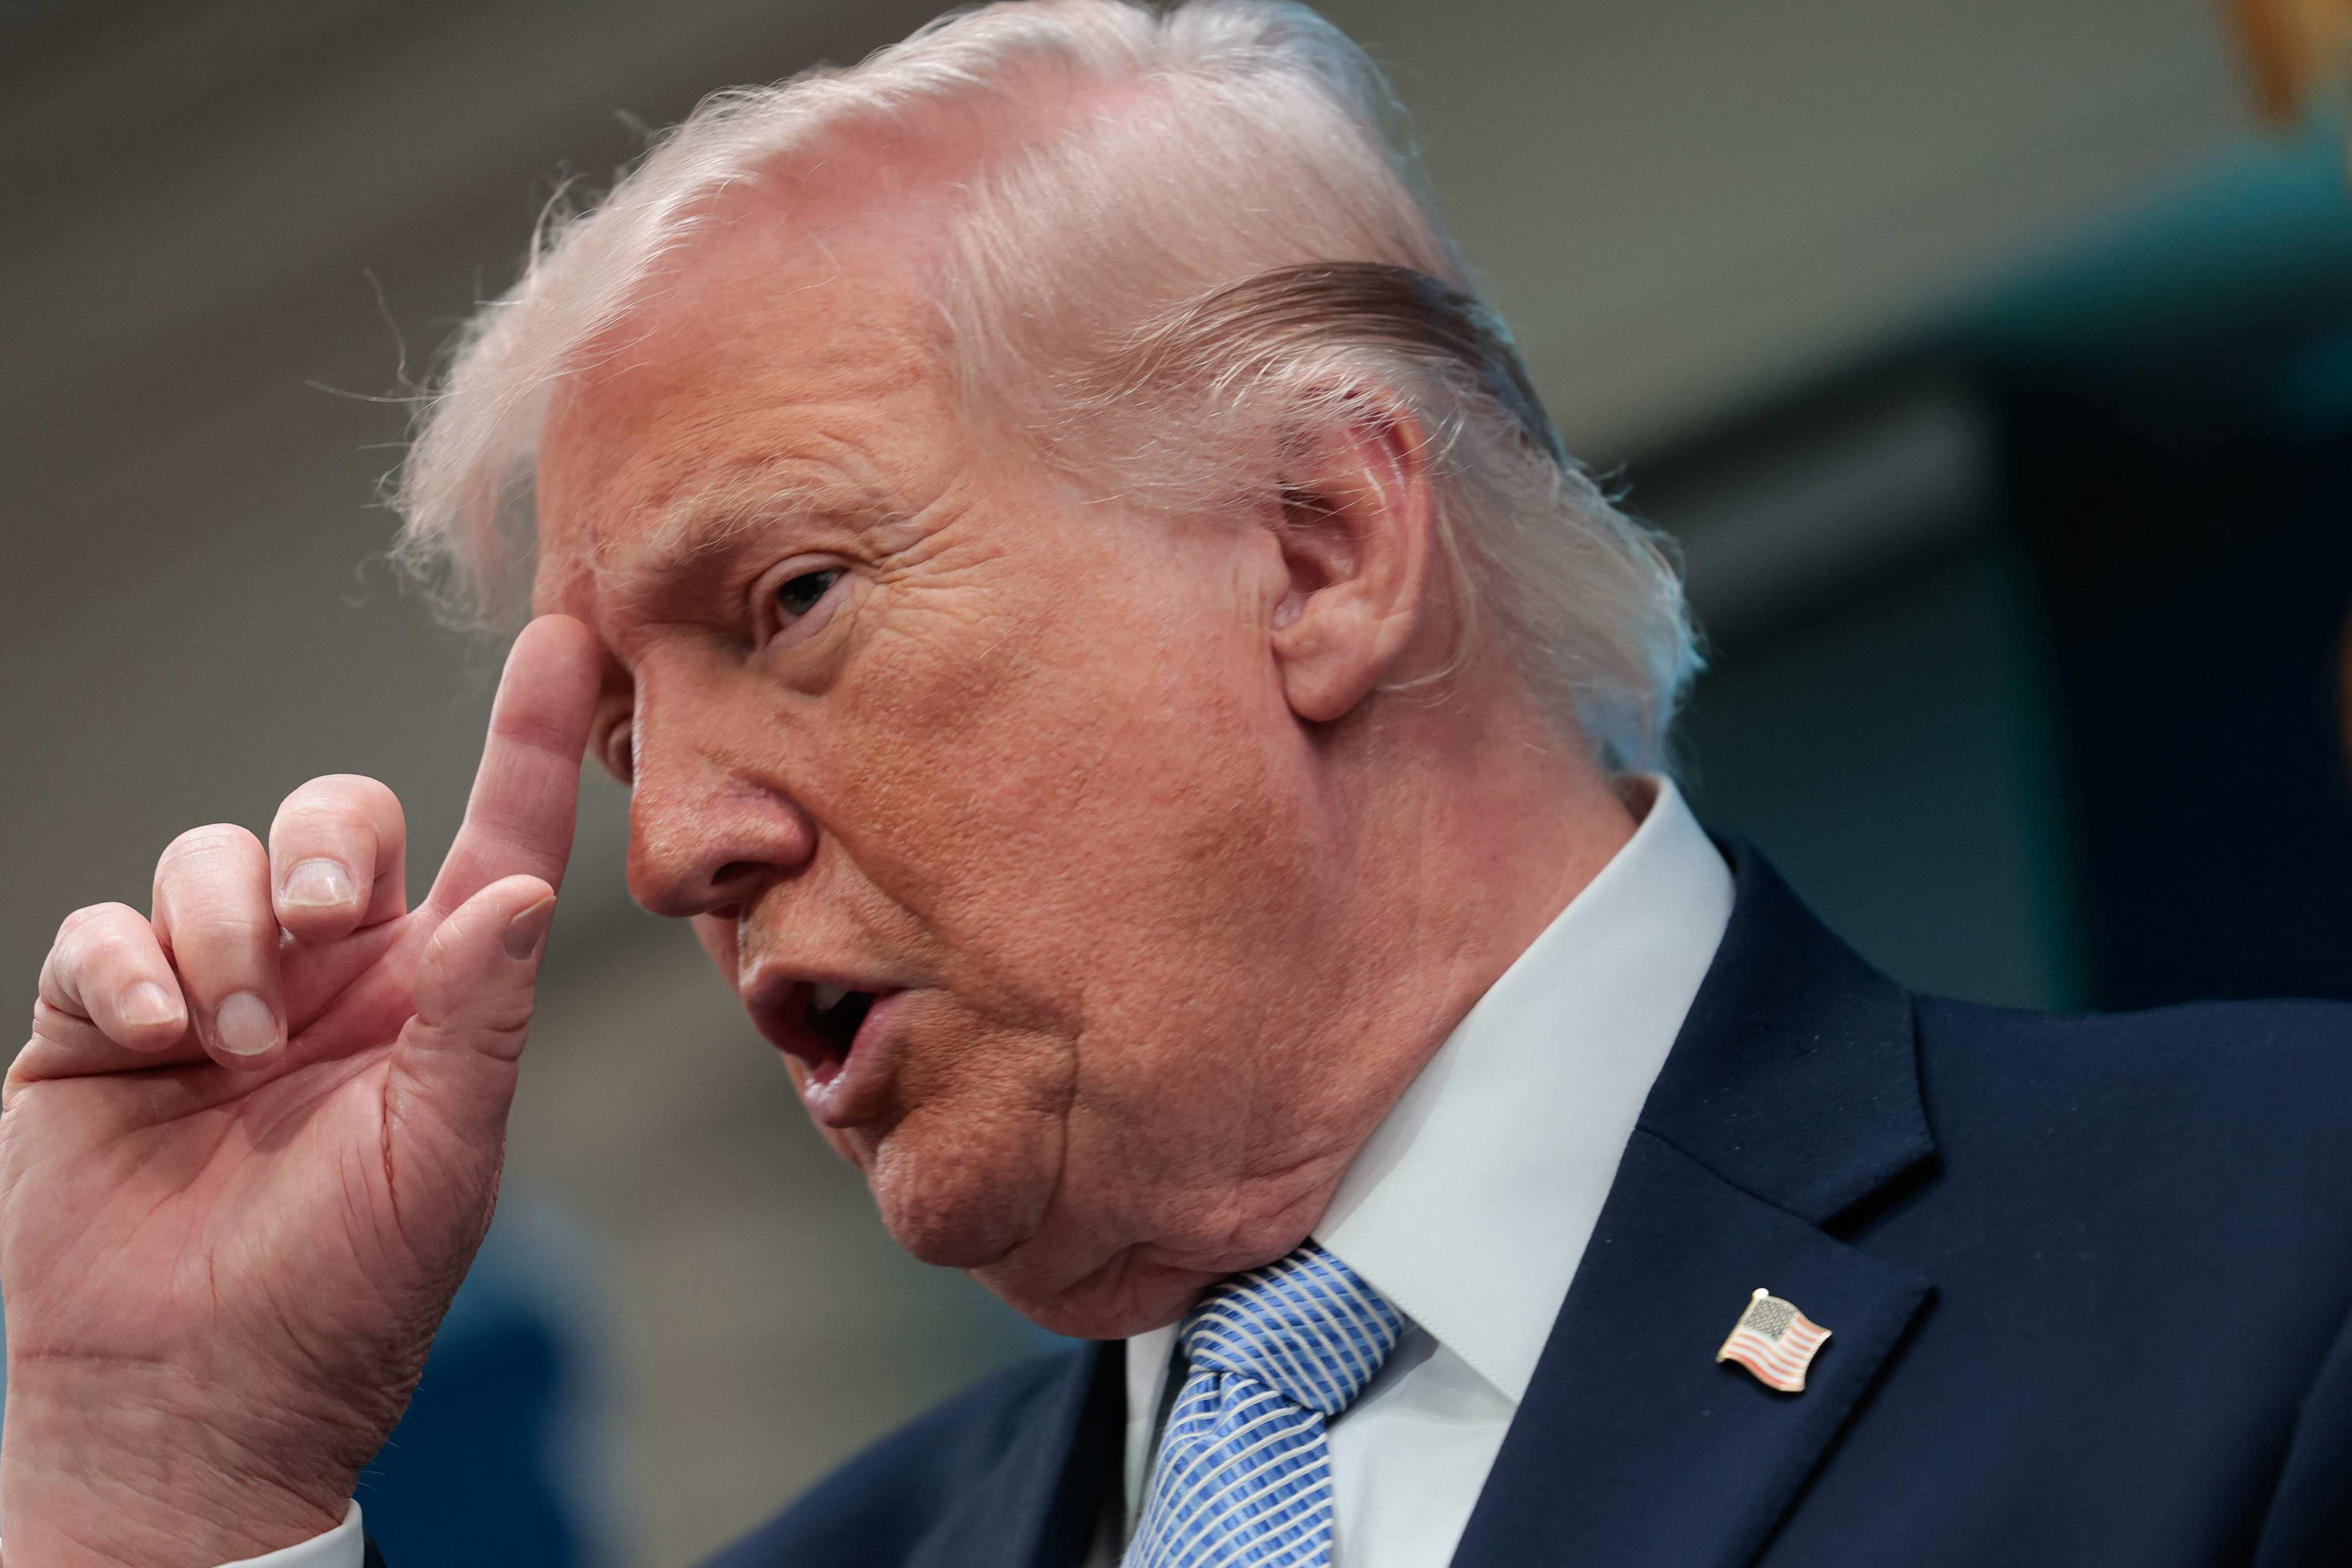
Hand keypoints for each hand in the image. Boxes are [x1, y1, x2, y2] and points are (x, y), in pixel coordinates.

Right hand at [0, 616, 599, 1565]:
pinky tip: (149, 1033)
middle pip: (331, 819)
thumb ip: (481, 1015)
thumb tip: (527, 889)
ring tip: (232, 1041)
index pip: (490, 837)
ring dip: (222, 930)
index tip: (567, 637)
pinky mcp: (100, 1024)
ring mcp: (211, 991)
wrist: (197, 1398)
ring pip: (211, 859)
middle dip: (321, 844)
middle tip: (320, 926)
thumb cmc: (343, 1291)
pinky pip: (103, 929)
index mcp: (432, 992)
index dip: (526, 739)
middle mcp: (328, 973)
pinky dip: (126, 964)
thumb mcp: (442, 1155)